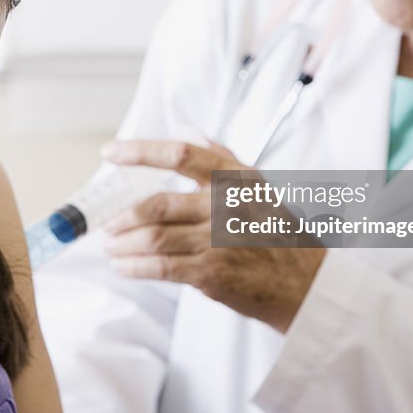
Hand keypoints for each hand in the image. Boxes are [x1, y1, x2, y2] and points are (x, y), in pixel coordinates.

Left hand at [100, 139, 325, 333]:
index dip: (139, 151)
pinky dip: (134, 266)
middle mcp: (225, 206)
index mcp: (233, 178)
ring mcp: (217, 241)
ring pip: (153, 237)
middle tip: (106, 221)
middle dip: (122, 214)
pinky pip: (161, 267)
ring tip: (110, 245)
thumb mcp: (256, 185)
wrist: (307, 283)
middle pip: (156, 204)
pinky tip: (123, 265)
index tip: (110, 152)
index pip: (180, 154)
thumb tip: (188, 129)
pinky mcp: (212, 273)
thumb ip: (220, 156)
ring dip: (122, 242)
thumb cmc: (277, 232)